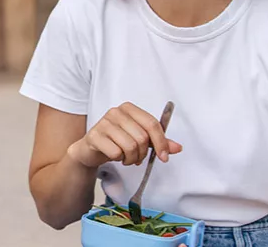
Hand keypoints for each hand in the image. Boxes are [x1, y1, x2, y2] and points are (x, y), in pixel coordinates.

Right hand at [66, 102, 182, 168]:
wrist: (90, 149)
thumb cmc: (116, 141)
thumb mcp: (139, 140)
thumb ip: (158, 142)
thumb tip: (177, 147)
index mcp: (129, 109)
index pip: (152, 124)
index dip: (161, 143)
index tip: (164, 157)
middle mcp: (116, 112)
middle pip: (142, 137)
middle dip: (143, 153)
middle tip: (137, 158)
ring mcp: (104, 123)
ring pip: (130, 146)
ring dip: (131, 158)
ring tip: (126, 157)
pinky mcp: (94, 136)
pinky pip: (115, 152)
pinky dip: (118, 159)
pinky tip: (114, 156)